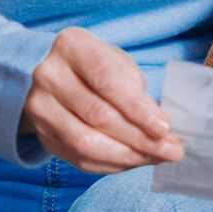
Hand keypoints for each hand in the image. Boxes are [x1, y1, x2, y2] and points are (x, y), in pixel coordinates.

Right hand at [21, 27, 182, 173]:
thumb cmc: (92, 66)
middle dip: (140, 138)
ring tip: (156, 158)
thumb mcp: (114, 60)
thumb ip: (134, 86)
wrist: (48, 73)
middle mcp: (49, 76)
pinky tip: (134, 160)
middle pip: (98, 115)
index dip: (138, 108)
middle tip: (171, 150)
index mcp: (71, 46)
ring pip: (86, 143)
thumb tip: (158, 127)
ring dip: (128, 156)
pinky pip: (79, 158)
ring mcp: (40, 108)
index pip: (107, 80)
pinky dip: (112, 164)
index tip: (164, 128)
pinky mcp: (43, 135)